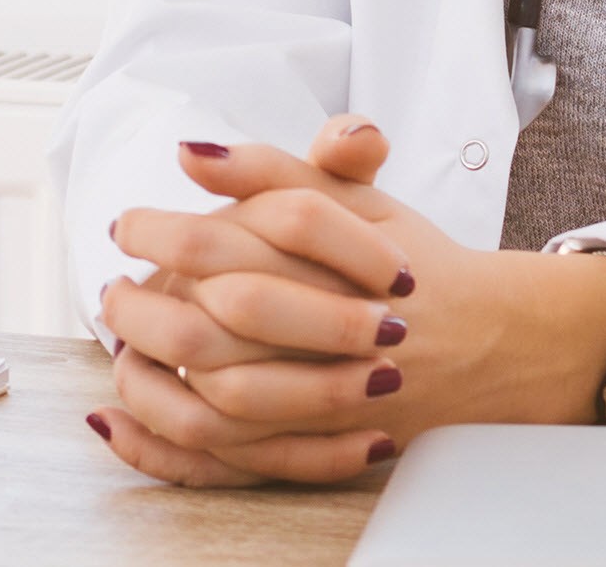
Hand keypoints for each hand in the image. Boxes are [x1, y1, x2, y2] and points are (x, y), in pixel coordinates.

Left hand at [92, 117, 605, 487]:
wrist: (495, 341)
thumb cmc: (408, 260)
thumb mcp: (354, 197)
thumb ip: (270, 168)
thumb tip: (189, 152)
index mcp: (337, 254)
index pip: (228, 238)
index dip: (161, 231)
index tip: (124, 224)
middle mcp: (340, 324)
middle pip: (221, 319)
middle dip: (148, 305)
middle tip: (110, 290)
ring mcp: (341, 391)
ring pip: (229, 393)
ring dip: (159, 372)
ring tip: (122, 345)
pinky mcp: (335, 443)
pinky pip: (245, 455)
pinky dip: (180, 441)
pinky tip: (139, 414)